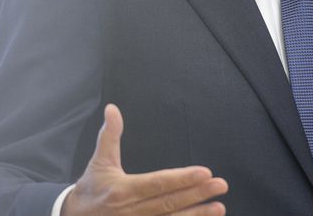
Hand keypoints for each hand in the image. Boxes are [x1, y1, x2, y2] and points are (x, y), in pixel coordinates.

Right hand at [61, 104, 227, 214]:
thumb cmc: (92, 188)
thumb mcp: (100, 161)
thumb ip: (110, 135)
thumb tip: (113, 109)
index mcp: (123, 189)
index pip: (158, 183)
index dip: (182, 178)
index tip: (204, 172)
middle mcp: (132, 210)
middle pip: (170, 202)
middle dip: (197, 194)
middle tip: (220, 185)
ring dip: (197, 214)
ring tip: (219, 206)